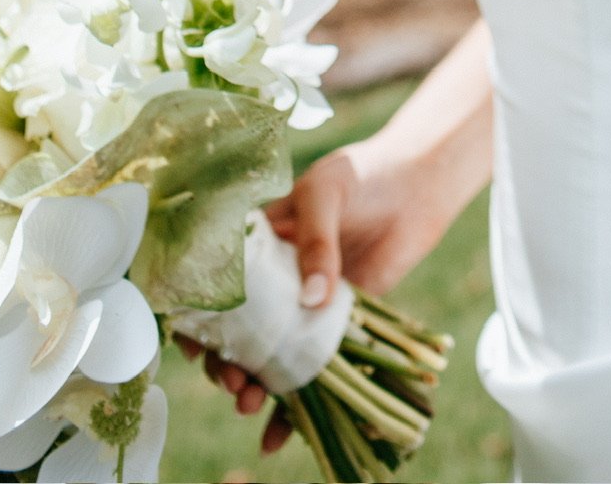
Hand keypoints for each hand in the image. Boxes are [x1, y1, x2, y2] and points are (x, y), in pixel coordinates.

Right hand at [174, 136, 441, 456]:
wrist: (415, 185)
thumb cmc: (361, 176)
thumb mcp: (326, 194)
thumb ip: (315, 242)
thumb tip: (311, 300)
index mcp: (258, 245)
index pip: (216, 287)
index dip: (198, 319)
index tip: (195, 347)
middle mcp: (275, 281)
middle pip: (238, 331)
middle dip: (226, 361)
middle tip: (232, 382)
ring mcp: (305, 305)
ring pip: (270, 355)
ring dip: (255, 385)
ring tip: (249, 404)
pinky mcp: (338, 325)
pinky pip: (313, 366)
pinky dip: (296, 402)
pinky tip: (279, 434)